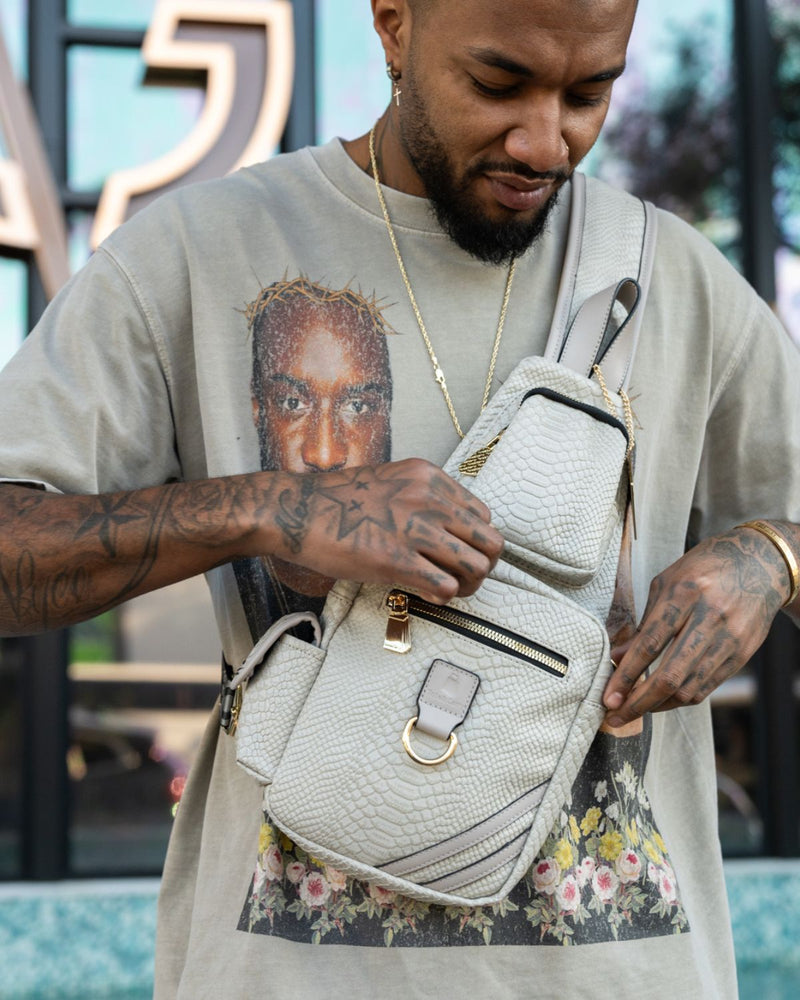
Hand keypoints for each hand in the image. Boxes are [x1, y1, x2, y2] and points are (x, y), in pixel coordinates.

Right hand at [263, 458, 503, 602]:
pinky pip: (447, 586)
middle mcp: (429, 499)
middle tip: (462, 577)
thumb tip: (450, 528)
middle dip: (482, 565)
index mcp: (429, 478)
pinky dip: (444, 596)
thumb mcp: (392, 481)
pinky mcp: (396, 560)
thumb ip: (424, 497)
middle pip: (491, 542)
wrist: (297, 511)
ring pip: (477, 566)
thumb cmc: (339, 501)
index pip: (483, 515)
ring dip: (468, 585)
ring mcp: (414, 529)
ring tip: (448, 589)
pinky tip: (427, 594)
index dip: (475, 540)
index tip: (457, 553)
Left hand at [602, 525, 791, 726]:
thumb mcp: (666, 583)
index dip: (626, 675)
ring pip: (689, 689)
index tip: (608, 697)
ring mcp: (730, 639)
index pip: (650, 644)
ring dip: (658, 706)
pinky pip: (706, 687)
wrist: (759, 565)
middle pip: (671, 675)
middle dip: (639, 703)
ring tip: (634, 709)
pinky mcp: (742, 655)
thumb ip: (643, 622)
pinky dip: (680, 699)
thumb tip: (617, 657)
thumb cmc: (703, 569)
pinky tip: (662, 700)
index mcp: (686, 593)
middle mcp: (710, 619)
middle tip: (615, 716)